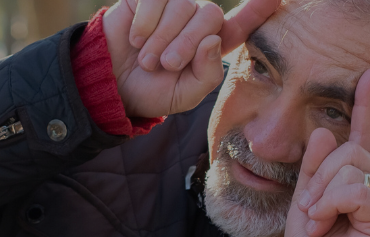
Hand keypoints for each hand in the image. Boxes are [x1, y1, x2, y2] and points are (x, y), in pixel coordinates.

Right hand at [106, 0, 277, 118]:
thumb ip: (207, 74)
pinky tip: (136, 38)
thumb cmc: (152, 91)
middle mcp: (197, 20)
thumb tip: (212, 40)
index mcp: (213, 44)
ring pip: (183, 6)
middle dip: (187, 42)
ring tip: (147, 59)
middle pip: (210, 14)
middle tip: (166, 65)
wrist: (111, 84)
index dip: (258, 10)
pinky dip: (146, 22)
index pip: (243, 23)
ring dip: (163, 36)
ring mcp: (173, 4)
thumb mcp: (185, 94)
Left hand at [283, 70, 369, 236]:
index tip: (368, 75)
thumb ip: (314, 165)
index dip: (366, 105)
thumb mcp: (305, 196)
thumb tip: (322, 130)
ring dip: (322, 194)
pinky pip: (357, 190)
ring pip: (352, 167)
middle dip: (320, 176)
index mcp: (360, 178)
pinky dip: (331, 204)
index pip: (366, 135)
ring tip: (317, 220)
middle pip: (350, 150)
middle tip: (310, 208)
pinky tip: (325, 223)